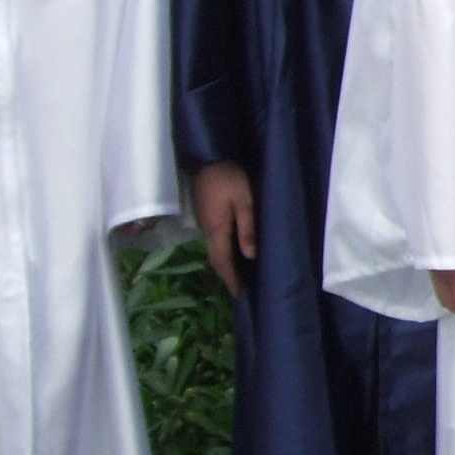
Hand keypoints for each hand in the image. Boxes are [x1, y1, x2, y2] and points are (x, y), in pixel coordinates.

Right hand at [192, 161, 256, 294]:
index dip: (231, 279)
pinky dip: (224, 253)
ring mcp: (205, 224)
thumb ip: (247, 227)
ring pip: (215, 251)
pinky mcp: (207, 217)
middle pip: (216, 260)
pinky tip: (235, 254)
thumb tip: (250, 255)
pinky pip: (215, 242)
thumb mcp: (245, 200)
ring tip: (240, 277)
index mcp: (216, 229)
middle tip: (241, 291)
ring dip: (226, 266)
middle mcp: (207, 231)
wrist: (209, 159)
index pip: (222, 261)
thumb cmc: (229, 178)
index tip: (240, 295)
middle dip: (228, 277)